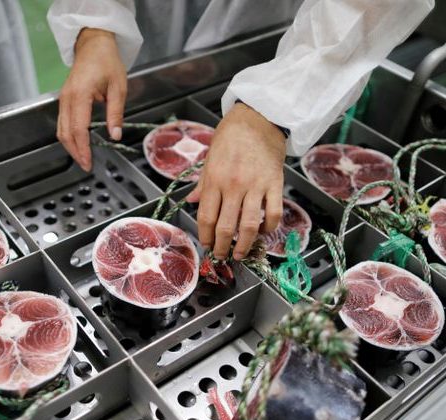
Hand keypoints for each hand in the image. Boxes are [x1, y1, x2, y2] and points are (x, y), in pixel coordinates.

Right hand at [57, 28, 126, 170]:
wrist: (93, 44)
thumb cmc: (107, 62)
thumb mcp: (118, 87)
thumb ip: (116, 113)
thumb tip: (115, 135)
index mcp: (80, 94)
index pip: (78, 128)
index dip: (83, 148)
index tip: (88, 161)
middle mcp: (67, 98)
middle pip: (66, 133)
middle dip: (75, 152)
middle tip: (86, 165)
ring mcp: (63, 99)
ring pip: (61, 129)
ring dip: (70, 146)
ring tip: (83, 158)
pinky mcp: (64, 100)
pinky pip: (62, 122)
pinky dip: (69, 136)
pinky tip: (78, 144)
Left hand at [187, 103, 285, 260]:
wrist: (259, 117)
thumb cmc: (231, 136)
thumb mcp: (210, 158)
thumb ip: (203, 184)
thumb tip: (190, 201)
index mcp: (214, 179)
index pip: (206, 217)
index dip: (205, 236)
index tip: (207, 245)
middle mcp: (233, 185)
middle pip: (226, 226)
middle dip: (222, 247)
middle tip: (221, 256)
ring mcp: (255, 186)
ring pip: (249, 225)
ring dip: (244, 245)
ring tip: (240, 254)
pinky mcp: (275, 184)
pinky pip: (273, 213)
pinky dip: (268, 228)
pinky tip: (263, 232)